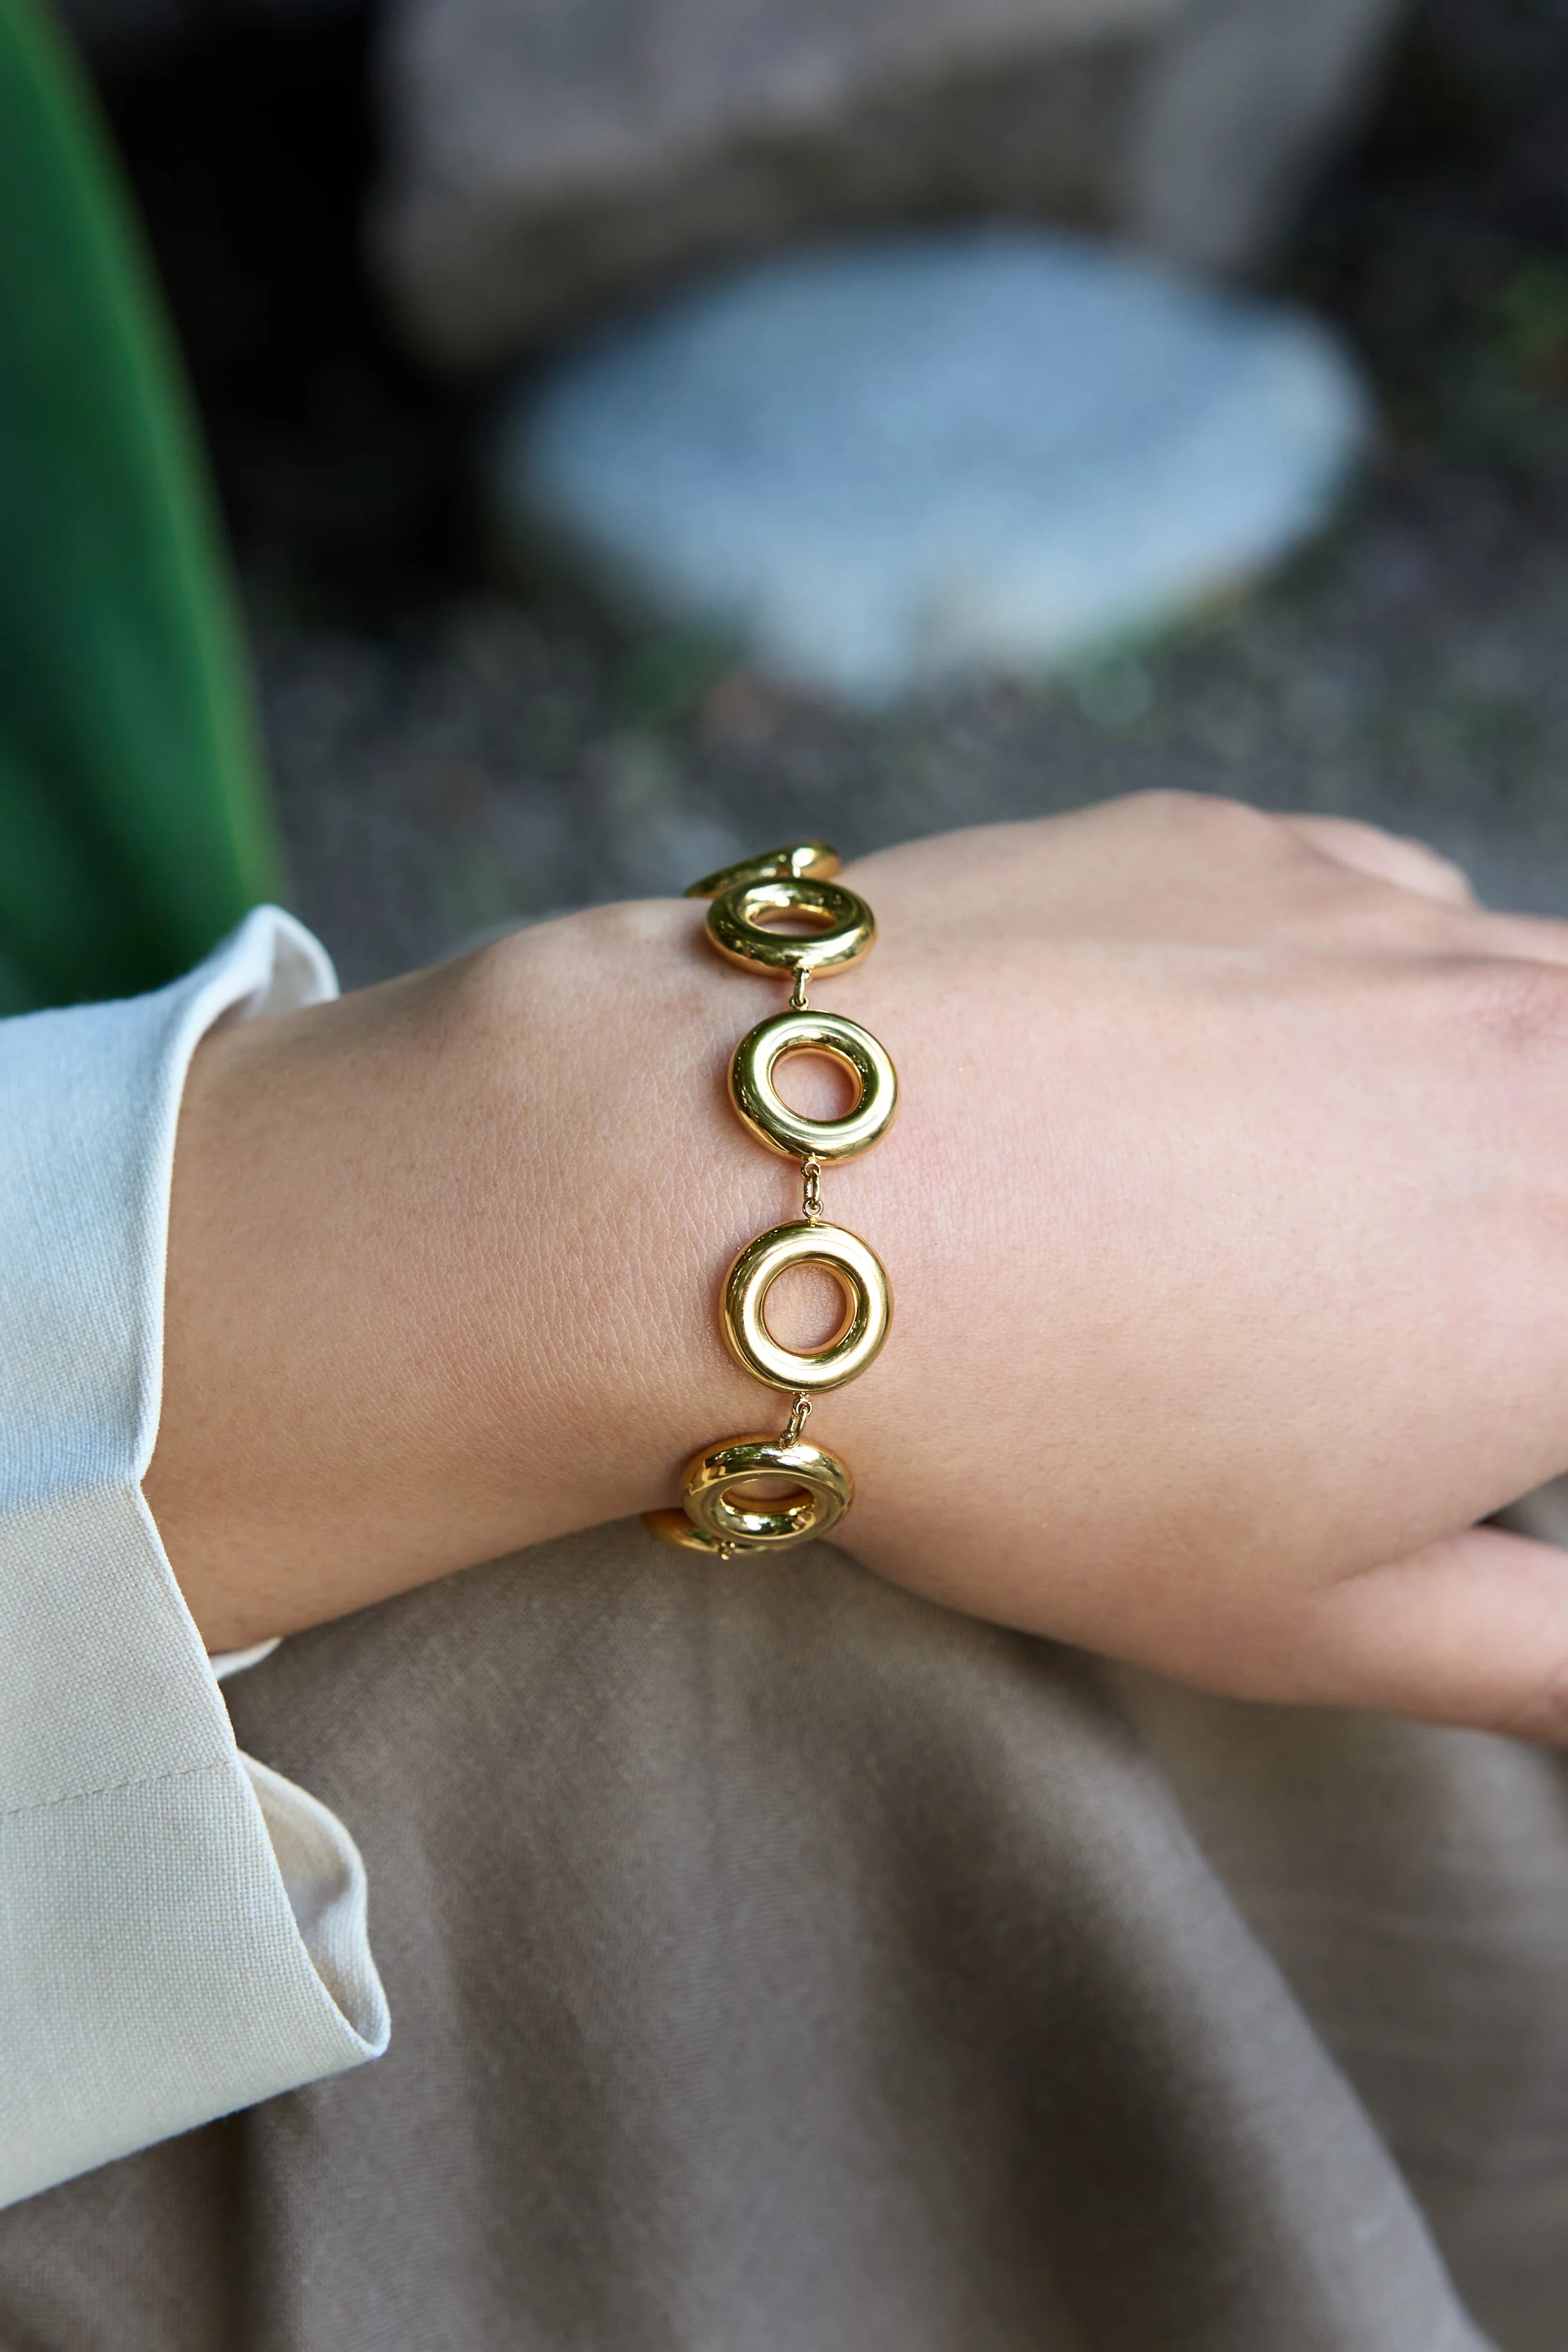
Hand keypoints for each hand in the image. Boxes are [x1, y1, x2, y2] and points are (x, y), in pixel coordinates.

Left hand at [147, 795, 1567, 1740]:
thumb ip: (1531, 1652)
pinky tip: (1261, 1065)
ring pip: (1545, 1004)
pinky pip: (1402, 904)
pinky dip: (1387, 989)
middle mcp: (1534, 1066)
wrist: (748, 1198)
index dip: (1537, 1378)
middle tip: (1404, 1322)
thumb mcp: (1305, 1621)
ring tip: (1346, 1208)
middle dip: (1540, 1237)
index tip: (1477, 1412)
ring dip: (1500, 1103)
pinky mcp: (1254, 842)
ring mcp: (1394, 924)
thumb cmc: (1030, 1444)